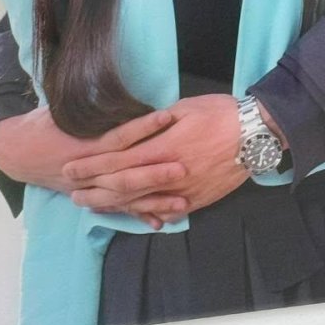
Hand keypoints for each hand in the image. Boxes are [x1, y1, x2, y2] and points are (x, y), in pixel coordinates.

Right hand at [0, 106, 185, 216]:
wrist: (17, 151)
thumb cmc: (45, 124)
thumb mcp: (66, 109)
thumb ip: (94, 108)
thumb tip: (122, 93)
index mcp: (84, 144)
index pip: (118, 136)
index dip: (142, 128)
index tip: (167, 116)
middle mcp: (88, 170)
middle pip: (126, 172)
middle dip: (155, 172)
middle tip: (183, 168)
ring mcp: (89, 188)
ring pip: (126, 197)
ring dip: (154, 200)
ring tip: (182, 201)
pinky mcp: (91, 196)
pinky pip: (117, 210)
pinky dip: (137, 216)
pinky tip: (160, 223)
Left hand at [63, 93, 248, 224]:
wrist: (256, 135)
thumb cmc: (220, 114)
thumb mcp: (183, 108)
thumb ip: (153, 124)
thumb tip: (131, 132)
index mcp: (162, 148)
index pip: (116, 160)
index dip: (90, 166)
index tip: (69, 169)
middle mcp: (168, 175)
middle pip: (122, 187)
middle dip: (93, 190)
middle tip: (71, 193)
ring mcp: (182, 192)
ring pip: (140, 203)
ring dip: (113, 206)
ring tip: (92, 206)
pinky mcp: (196, 201)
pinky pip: (165, 212)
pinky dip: (145, 215)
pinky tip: (131, 215)